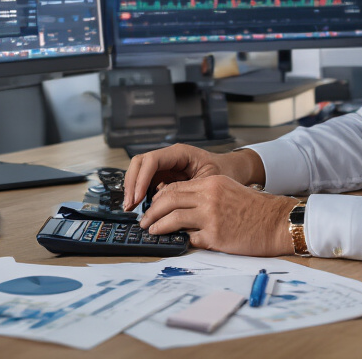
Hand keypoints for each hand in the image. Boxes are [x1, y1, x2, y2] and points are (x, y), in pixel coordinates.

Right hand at [123, 144, 263, 209]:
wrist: (232, 171)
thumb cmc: (224, 173)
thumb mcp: (209, 182)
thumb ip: (189, 192)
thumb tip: (168, 209)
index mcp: (180, 153)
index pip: (152, 160)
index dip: (141, 179)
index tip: (137, 198)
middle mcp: (169, 157)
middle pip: (139, 163)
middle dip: (131, 183)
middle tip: (129, 205)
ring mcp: (165, 166)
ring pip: (139, 172)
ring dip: (132, 189)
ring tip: (131, 208)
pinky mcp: (164, 176)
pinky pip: (146, 182)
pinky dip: (139, 193)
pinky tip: (139, 207)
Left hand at [138, 175, 295, 255]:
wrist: (276, 222)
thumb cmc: (254, 209)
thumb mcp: (227, 190)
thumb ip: (204, 194)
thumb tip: (178, 205)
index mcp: (211, 182)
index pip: (174, 188)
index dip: (158, 198)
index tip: (151, 207)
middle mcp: (209, 196)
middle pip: (168, 201)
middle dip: (151, 212)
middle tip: (144, 221)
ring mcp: (211, 217)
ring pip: (173, 219)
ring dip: (158, 226)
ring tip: (152, 231)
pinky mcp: (215, 236)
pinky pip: (189, 238)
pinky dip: (181, 239)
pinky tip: (176, 241)